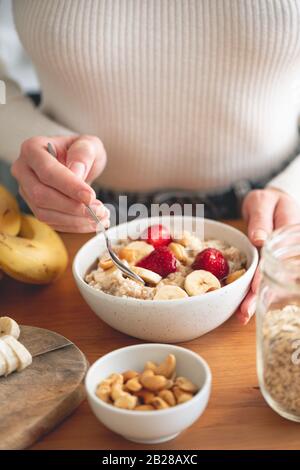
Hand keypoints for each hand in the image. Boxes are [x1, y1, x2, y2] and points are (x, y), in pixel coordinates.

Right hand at [11, 135, 109, 231]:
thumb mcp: (88, 145)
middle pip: (42, 195)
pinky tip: (92, 222)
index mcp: (33, 149)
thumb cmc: (81, 151)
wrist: (77, 162)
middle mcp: (24, 170)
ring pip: (45, 213)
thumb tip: (76, 174)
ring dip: (75, 220)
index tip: (90, 196)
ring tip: (100, 217)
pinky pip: (51, 222)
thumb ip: (83, 155)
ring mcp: (27, 191)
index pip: (48, 171)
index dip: (69, 186)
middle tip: (99, 210)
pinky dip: (74, 225)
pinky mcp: (35, 207)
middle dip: (72, 206)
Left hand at [237, 188, 299, 323]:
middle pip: (274, 277)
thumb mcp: (263, 203)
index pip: (277, 258)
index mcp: (290, 234)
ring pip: (269, 282)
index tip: (255, 288)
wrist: (273, 204)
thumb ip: (261, 219)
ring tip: (243, 315)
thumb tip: (259, 240)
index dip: (265, 275)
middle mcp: (288, 252)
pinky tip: (244, 306)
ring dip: (257, 299)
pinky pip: (264, 279)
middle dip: (260, 295)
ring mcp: (280, 261)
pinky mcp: (271, 265)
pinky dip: (254, 292)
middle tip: (245, 312)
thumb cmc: (268, 202)